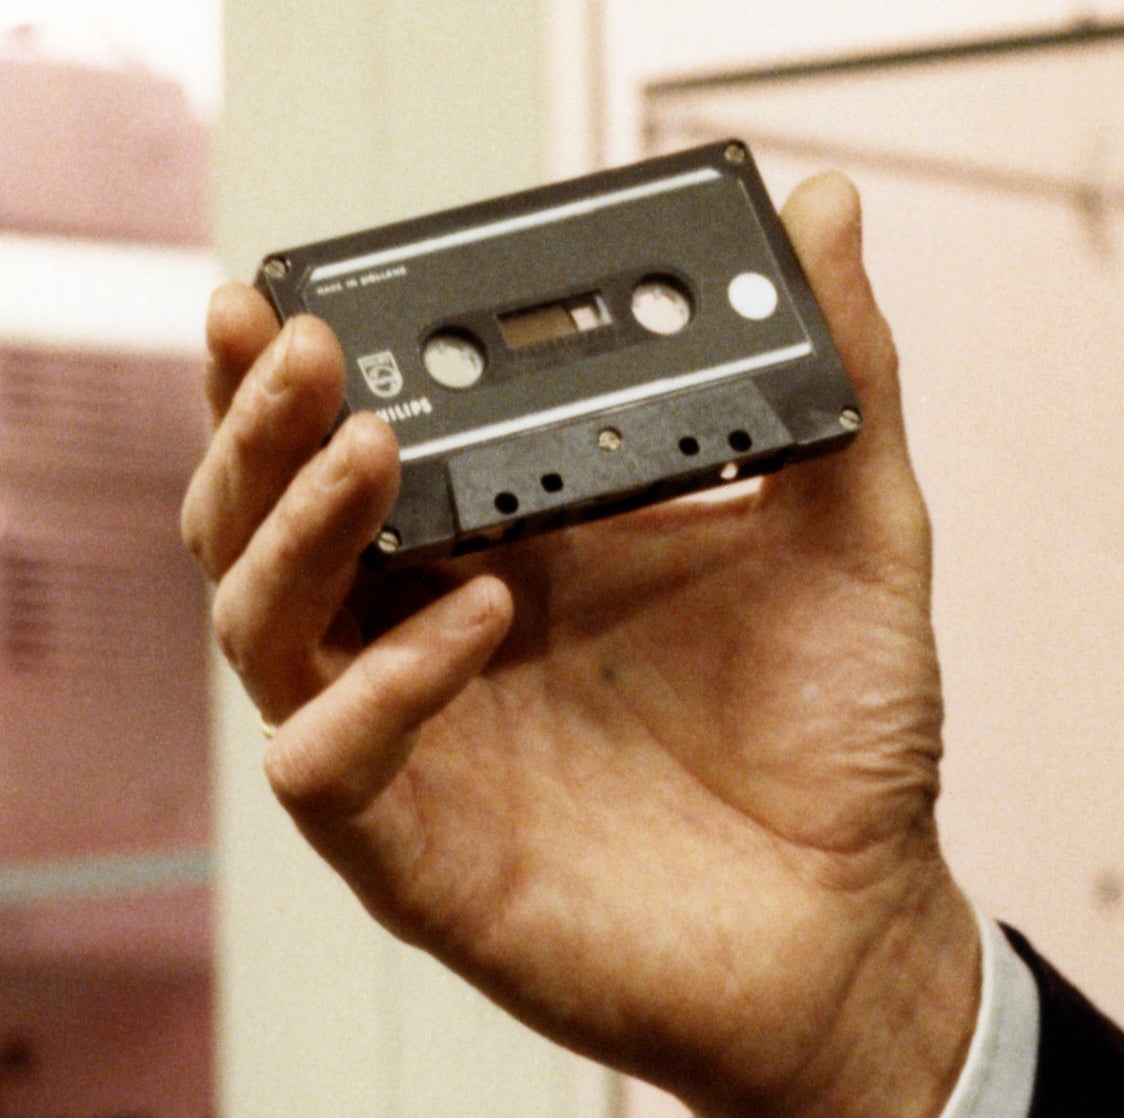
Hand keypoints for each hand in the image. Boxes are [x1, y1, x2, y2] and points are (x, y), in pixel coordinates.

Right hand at [180, 173, 983, 1117]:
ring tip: (379, 446)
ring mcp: (420, 736)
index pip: (360, 437)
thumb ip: (842, 367)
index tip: (285, 284)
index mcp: (518, 538)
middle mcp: (440, 624)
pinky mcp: (423, 849)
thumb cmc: (844, 728)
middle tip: (302, 340)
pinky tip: (480, 618)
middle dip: (261, 422)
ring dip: (298, 526)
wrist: (861, 917)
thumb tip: (826, 206)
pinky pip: (332, 763)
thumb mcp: (858, 522)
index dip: (297, 370)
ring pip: (265, 624)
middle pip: (270, 516)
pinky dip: (385, 682)